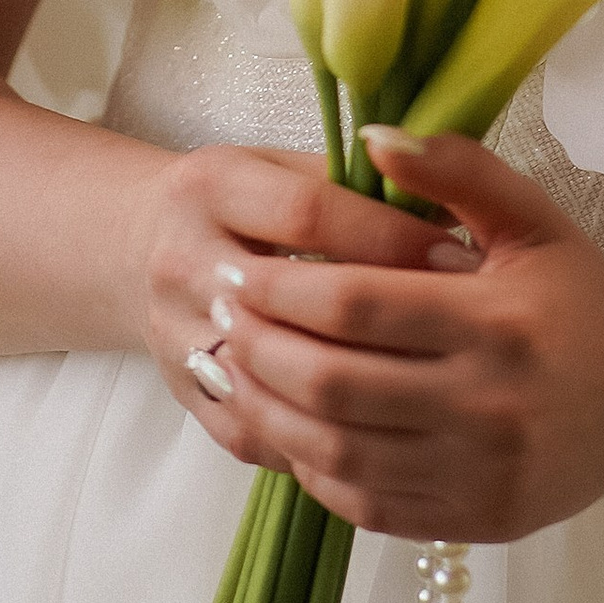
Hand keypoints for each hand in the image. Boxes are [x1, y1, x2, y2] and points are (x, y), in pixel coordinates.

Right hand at [141, 141, 442, 452]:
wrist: (144, 248)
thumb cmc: (243, 202)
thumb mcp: (286, 166)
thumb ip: (355, 184)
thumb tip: (451, 212)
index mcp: (212, 186)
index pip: (309, 214)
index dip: (391, 236)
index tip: (459, 259)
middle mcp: (182, 260)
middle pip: (288, 298)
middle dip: (382, 315)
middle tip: (459, 331)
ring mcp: (176, 334)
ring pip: (272, 376)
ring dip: (354, 386)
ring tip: (429, 387)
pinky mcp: (184, 393)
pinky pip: (257, 432)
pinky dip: (316, 436)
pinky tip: (378, 433)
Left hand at [196, 129, 603, 544]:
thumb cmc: (579, 297)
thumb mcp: (530, 218)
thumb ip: (454, 170)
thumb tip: (371, 136)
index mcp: (497, 322)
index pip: (359, 306)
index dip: (285, 290)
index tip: (242, 269)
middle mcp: (488, 406)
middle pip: (335, 384)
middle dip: (260, 350)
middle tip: (221, 319)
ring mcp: (478, 475)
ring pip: (339, 453)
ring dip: (271, 412)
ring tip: (237, 370)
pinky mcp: (473, 522)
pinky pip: (367, 504)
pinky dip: (314, 469)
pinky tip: (290, 427)